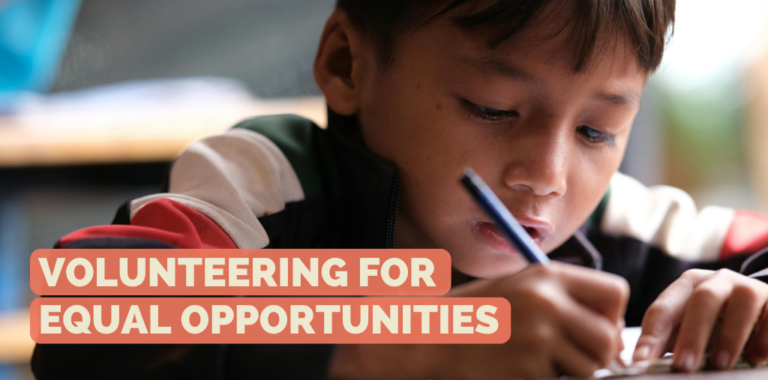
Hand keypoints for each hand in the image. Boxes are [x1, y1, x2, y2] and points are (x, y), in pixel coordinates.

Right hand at [331, 262, 629, 378]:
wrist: (432, 334)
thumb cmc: (477, 312)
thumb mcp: (520, 287)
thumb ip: (562, 298)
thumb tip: (610, 330)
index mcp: (548, 276)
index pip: (616, 293)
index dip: (612, 315)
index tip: (595, 327)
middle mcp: (548, 303)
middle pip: (608, 338)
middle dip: (598, 355)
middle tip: (574, 358)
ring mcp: (538, 338)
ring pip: (589, 369)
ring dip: (572, 372)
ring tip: (540, 361)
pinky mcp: (528, 370)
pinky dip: (543, 379)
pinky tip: (517, 368)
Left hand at [633, 269, 767, 370]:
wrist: (760, 312)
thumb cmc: (715, 325)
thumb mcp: (688, 328)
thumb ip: (669, 341)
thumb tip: (645, 362)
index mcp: (687, 285)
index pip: (664, 307)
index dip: (652, 335)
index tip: (642, 360)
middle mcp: (717, 280)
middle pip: (703, 299)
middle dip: (692, 334)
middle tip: (683, 366)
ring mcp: (749, 288)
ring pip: (742, 300)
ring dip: (730, 335)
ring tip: (721, 364)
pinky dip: (764, 339)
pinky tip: (755, 359)